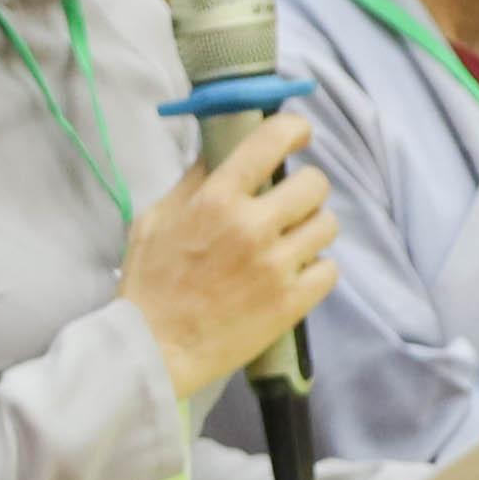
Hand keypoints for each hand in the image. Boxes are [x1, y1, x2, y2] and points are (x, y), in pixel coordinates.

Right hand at [123, 106, 335, 393]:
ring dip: (312, 229)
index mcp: (216, 200)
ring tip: (291, 243)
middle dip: (305, 189)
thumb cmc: (148, 285)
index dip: (294, 130)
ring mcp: (276, 266)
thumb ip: (190, 185)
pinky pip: (330, 269)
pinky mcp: (291, 302)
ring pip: (327, 225)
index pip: (271, 141)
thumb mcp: (153, 221)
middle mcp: (252, 226)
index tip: (299, 135)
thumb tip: (218, 155)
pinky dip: (316, 270)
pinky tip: (294, 274)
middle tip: (290, 204)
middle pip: (315, 184)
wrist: (154, 350)